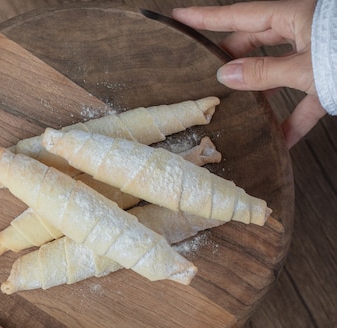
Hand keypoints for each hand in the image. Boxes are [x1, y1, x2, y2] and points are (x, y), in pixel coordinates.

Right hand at [172, 0, 325, 147]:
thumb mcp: (305, 67)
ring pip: (276, 70)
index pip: (236, 15)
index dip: (204, 17)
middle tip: (200, 70)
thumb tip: (226, 75)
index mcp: (292, 17)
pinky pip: (304, 99)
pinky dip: (293, 119)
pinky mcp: (328, 78)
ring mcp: (315, 55)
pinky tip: (281, 141)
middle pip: (253, 41)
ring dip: (257, 91)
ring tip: (233, 107)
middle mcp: (301, 31)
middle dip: (227, 57)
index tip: (176, 17)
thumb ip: (264, 72)